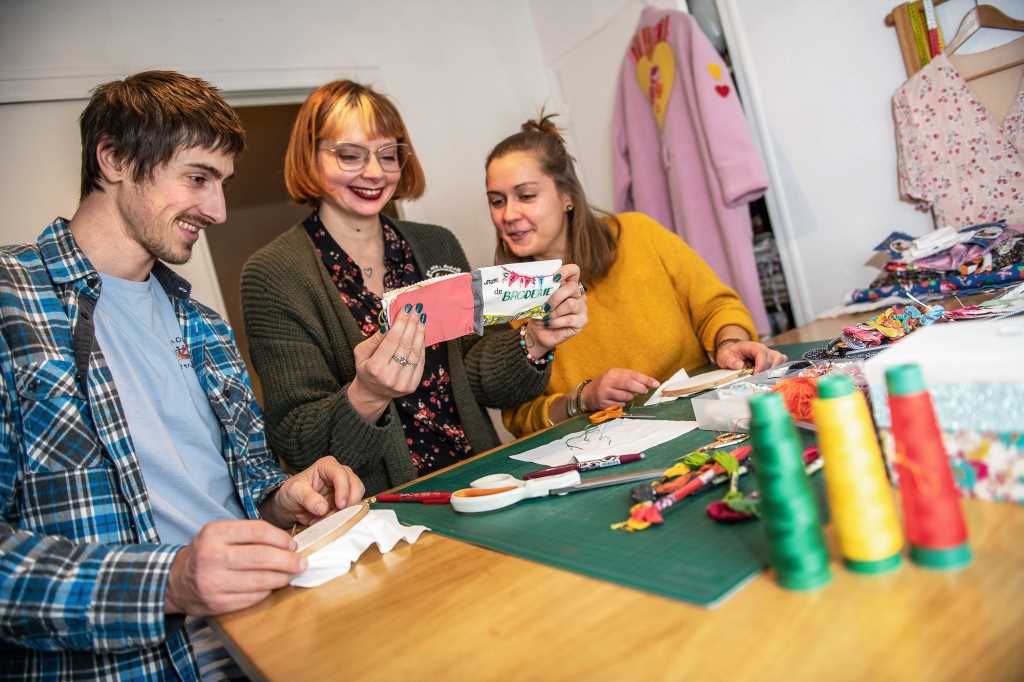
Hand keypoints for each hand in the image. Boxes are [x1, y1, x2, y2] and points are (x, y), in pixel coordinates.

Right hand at [165, 519, 303, 615]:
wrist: (176, 582)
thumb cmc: (207, 553)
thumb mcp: (220, 534)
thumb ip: (249, 535)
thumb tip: (288, 544)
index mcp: (214, 533)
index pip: (258, 531)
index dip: (281, 538)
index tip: (293, 545)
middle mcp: (211, 557)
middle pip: (262, 557)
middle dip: (288, 561)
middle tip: (301, 563)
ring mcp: (213, 583)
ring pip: (261, 580)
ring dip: (282, 578)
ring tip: (290, 574)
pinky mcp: (218, 604)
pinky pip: (253, 597)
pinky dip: (267, 591)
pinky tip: (270, 586)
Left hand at [261, 456, 365, 527]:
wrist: (291, 506)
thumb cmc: (291, 493)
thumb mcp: (294, 492)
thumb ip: (308, 498)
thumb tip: (323, 508)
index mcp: (327, 466)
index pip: (341, 474)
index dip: (343, 489)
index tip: (340, 505)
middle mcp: (339, 473)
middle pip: (356, 484)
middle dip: (349, 501)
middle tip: (338, 514)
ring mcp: (345, 487)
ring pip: (358, 497)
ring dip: (348, 510)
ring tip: (332, 517)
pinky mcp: (346, 501)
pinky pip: (353, 508)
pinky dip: (346, 515)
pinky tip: (334, 519)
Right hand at [348, 307, 425, 419]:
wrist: (372, 393)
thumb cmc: (365, 368)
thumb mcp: (361, 352)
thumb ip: (375, 339)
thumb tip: (389, 323)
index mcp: (375, 368)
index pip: (391, 341)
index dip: (401, 323)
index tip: (406, 309)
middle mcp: (390, 377)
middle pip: (405, 346)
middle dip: (412, 325)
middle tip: (416, 310)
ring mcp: (403, 383)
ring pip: (415, 353)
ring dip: (419, 334)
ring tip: (421, 319)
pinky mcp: (412, 386)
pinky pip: (420, 362)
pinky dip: (422, 346)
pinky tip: (421, 334)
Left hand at [525, 264, 587, 353]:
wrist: (538, 333)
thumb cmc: (539, 313)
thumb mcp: (538, 300)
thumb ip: (542, 292)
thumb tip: (536, 288)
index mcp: (567, 284)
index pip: (574, 271)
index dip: (566, 271)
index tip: (554, 277)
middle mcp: (577, 294)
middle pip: (573, 287)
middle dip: (556, 297)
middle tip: (545, 307)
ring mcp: (582, 307)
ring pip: (571, 304)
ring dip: (554, 312)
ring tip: (545, 318)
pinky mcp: (582, 321)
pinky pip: (569, 319)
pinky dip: (556, 322)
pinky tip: (549, 324)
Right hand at [581, 368, 660, 410]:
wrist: (587, 394)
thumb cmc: (607, 384)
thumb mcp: (616, 377)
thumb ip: (631, 378)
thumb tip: (649, 384)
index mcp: (613, 372)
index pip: (633, 374)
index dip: (646, 379)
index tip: (656, 384)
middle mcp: (608, 381)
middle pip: (629, 385)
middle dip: (640, 389)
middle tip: (644, 391)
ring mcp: (605, 393)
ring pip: (626, 397)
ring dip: (630, 397)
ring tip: (626, 395)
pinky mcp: (603, 403)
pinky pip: (620, 405)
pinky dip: (622, 404)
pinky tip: (618, 400)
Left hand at [715, 340, 786, 372]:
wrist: (732, 351)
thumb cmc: (730, 354)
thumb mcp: (724, 356)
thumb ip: (730, 361)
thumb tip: (740, 366)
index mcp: (752, 346)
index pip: (761, 353)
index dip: (760, 365)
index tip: (756, 375)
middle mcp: (764, 349)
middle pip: (774, 358)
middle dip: (768, 370)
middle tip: (759, 379)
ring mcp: (770, 354)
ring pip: (780, 360)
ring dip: (774, 371)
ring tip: (764, 379)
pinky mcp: (772, 361)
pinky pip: (781, 364)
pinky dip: (778, 371)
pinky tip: (769, 379)